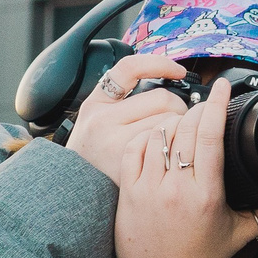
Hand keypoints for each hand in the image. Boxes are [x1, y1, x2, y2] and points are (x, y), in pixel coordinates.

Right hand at [62, 54, 187, 176]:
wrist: (77, 194)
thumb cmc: (98, 156)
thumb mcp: (99, 119)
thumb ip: (123, 99)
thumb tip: (168, 76)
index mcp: (95, 104)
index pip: (130, 69)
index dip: (159, 64)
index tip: (178, 70)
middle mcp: (102, 121)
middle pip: (163, 98)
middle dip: (177, 108)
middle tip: (175, 121)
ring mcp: (115, 144)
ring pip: (170, 122)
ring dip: (179, 130)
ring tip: (171, 140)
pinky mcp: (131, 166)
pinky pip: (168, 146)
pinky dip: (175, 148)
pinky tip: (169, 156)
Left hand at [113, 78, 257, 257]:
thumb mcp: (241, 233)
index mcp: (207, 194)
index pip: (209, 135)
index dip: (216, 104)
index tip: (222, 85)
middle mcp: (176, 188)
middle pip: (186, 128)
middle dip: (198, 110)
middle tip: (207, 108)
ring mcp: (148, 188)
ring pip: (159, 134)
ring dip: (173, 122)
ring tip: (184, 125)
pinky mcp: (127, 191)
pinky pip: (134, 147)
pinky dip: (148, 136)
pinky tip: (159, 139)